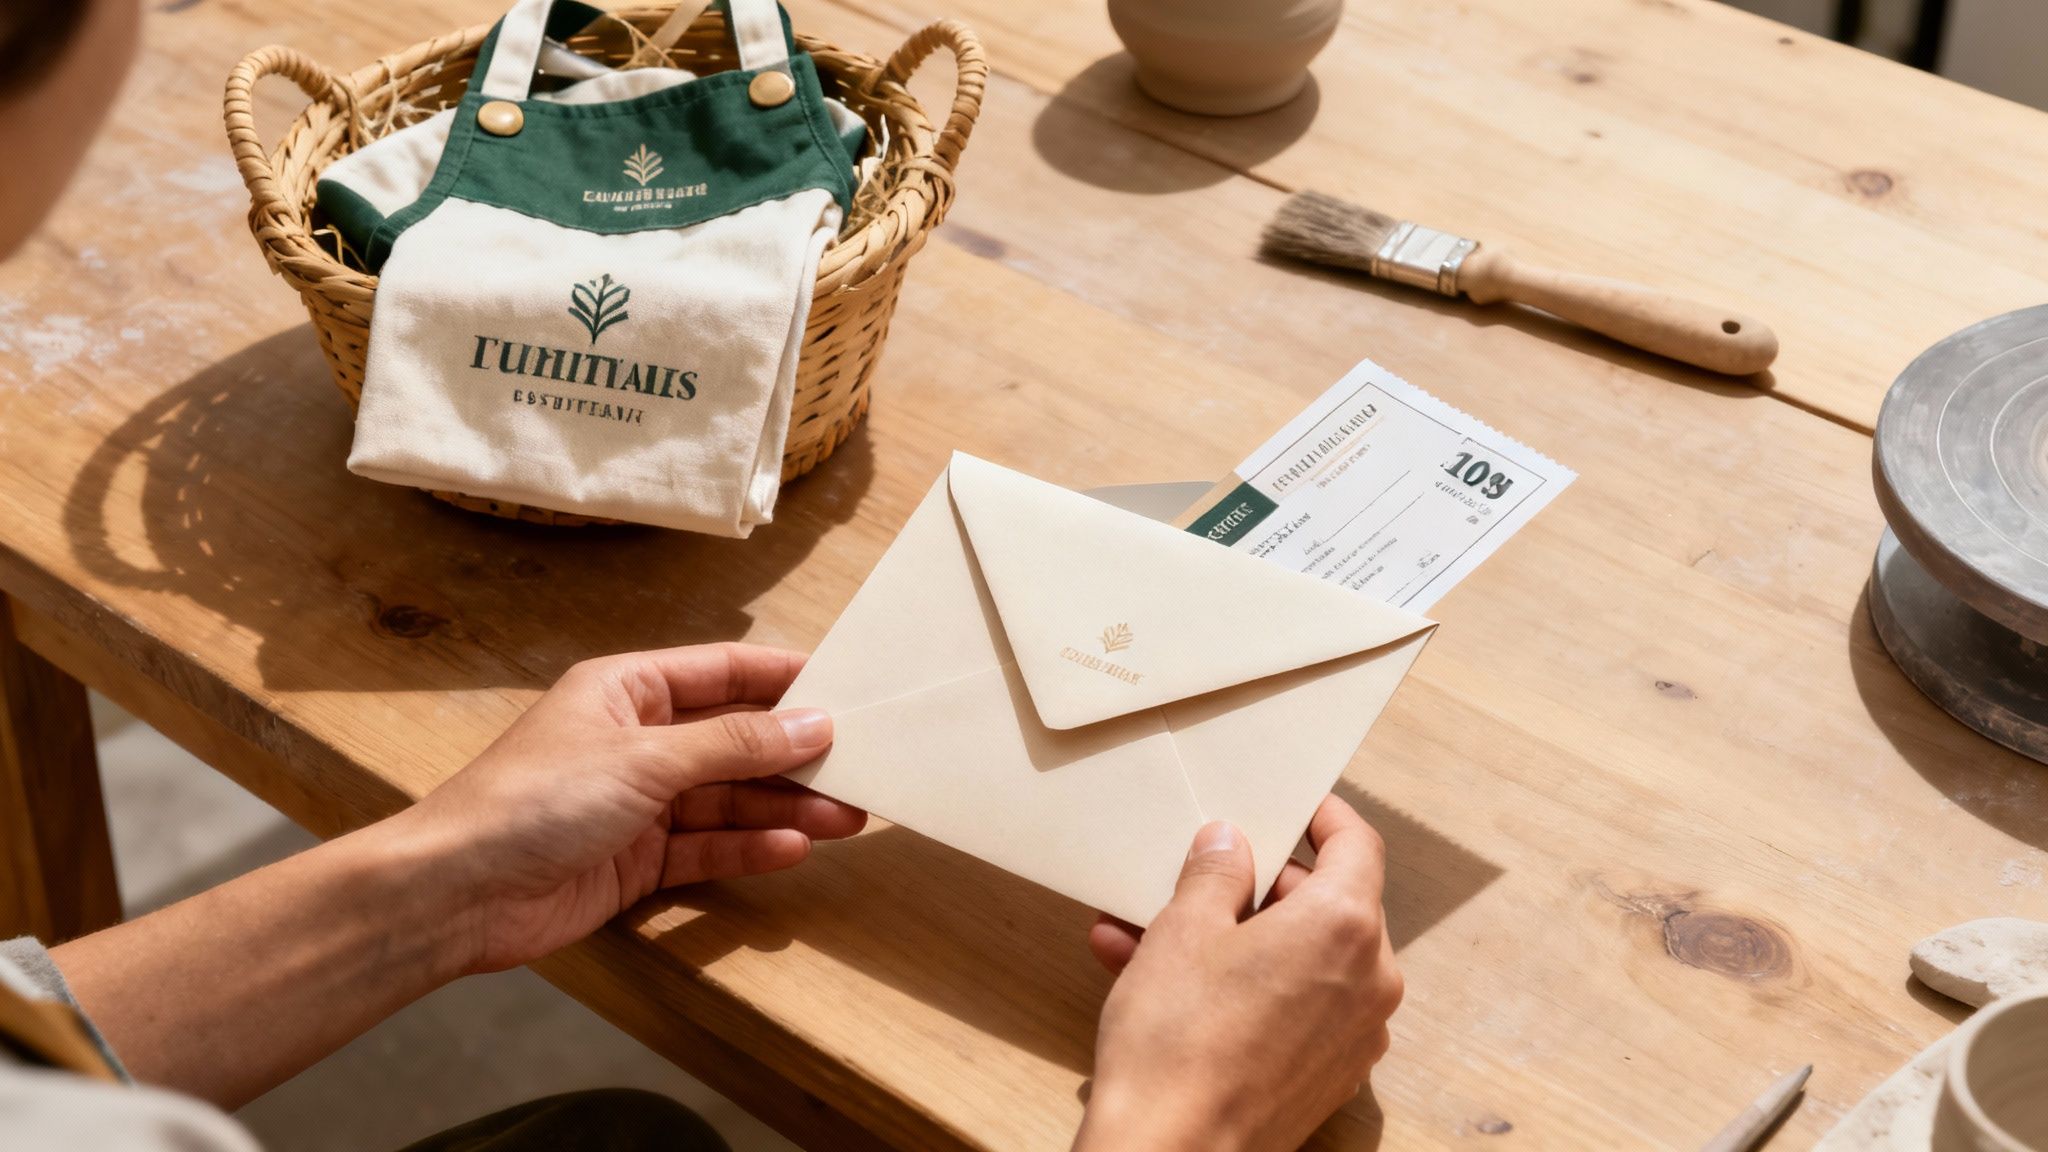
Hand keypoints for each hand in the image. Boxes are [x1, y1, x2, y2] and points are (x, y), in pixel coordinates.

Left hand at [388, 643, 865, 974]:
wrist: (457, 893)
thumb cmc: (533, 801)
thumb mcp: (645, 759)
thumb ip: (734, 744)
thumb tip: (813, 723)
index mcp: (628, 690)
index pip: (723, 672)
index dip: (785, 679)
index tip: (851, 687)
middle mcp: (637, 740)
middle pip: (735, 741)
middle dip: (796, 755)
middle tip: (864, 766)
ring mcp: (638, 803)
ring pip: (729, 798)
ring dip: (785, 806)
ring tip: (849, 817)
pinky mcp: (637, 860)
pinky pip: (708, 847)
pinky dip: (749, 847)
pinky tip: (793, 848)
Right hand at [1074, 797, 1402, 1151]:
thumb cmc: (1178, 1045)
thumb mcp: (1183, 930)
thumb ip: (1215, 874)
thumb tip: (1229, 844)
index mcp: (1344, 927)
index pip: (1357, 844)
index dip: (1324, 817)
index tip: (1298, 807)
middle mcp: (1369, 981)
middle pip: (1329, 903)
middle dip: (1262, 886)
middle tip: (1204, 875)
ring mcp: (1354, 1036)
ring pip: (1302, 959)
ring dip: (1237, 939)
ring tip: (1151, 932)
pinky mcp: (1328, 1076)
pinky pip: (1293, 1007)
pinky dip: (1245, 987)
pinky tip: (1168, 983)